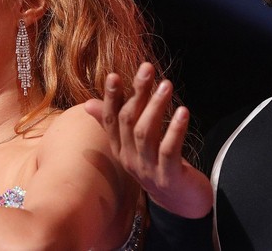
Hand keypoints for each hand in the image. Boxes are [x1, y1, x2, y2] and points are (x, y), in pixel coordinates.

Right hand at [84, 63, 212, 217]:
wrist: (181, 202)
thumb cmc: (158, 164)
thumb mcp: (135, 143)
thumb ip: (114, 123)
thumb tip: (87, 104)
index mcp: (120, 148)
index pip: (110, 119)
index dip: (111, 97)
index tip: (114, 75)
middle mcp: (129, 158)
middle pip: (128, 121)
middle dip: (137, 93)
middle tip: (148, 69)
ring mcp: (148, 169)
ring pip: (145, 133)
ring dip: (155, 106)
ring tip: (166, 85)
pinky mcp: (169, 177)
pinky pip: (169, 150)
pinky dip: (175, 130)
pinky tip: (183, 112)